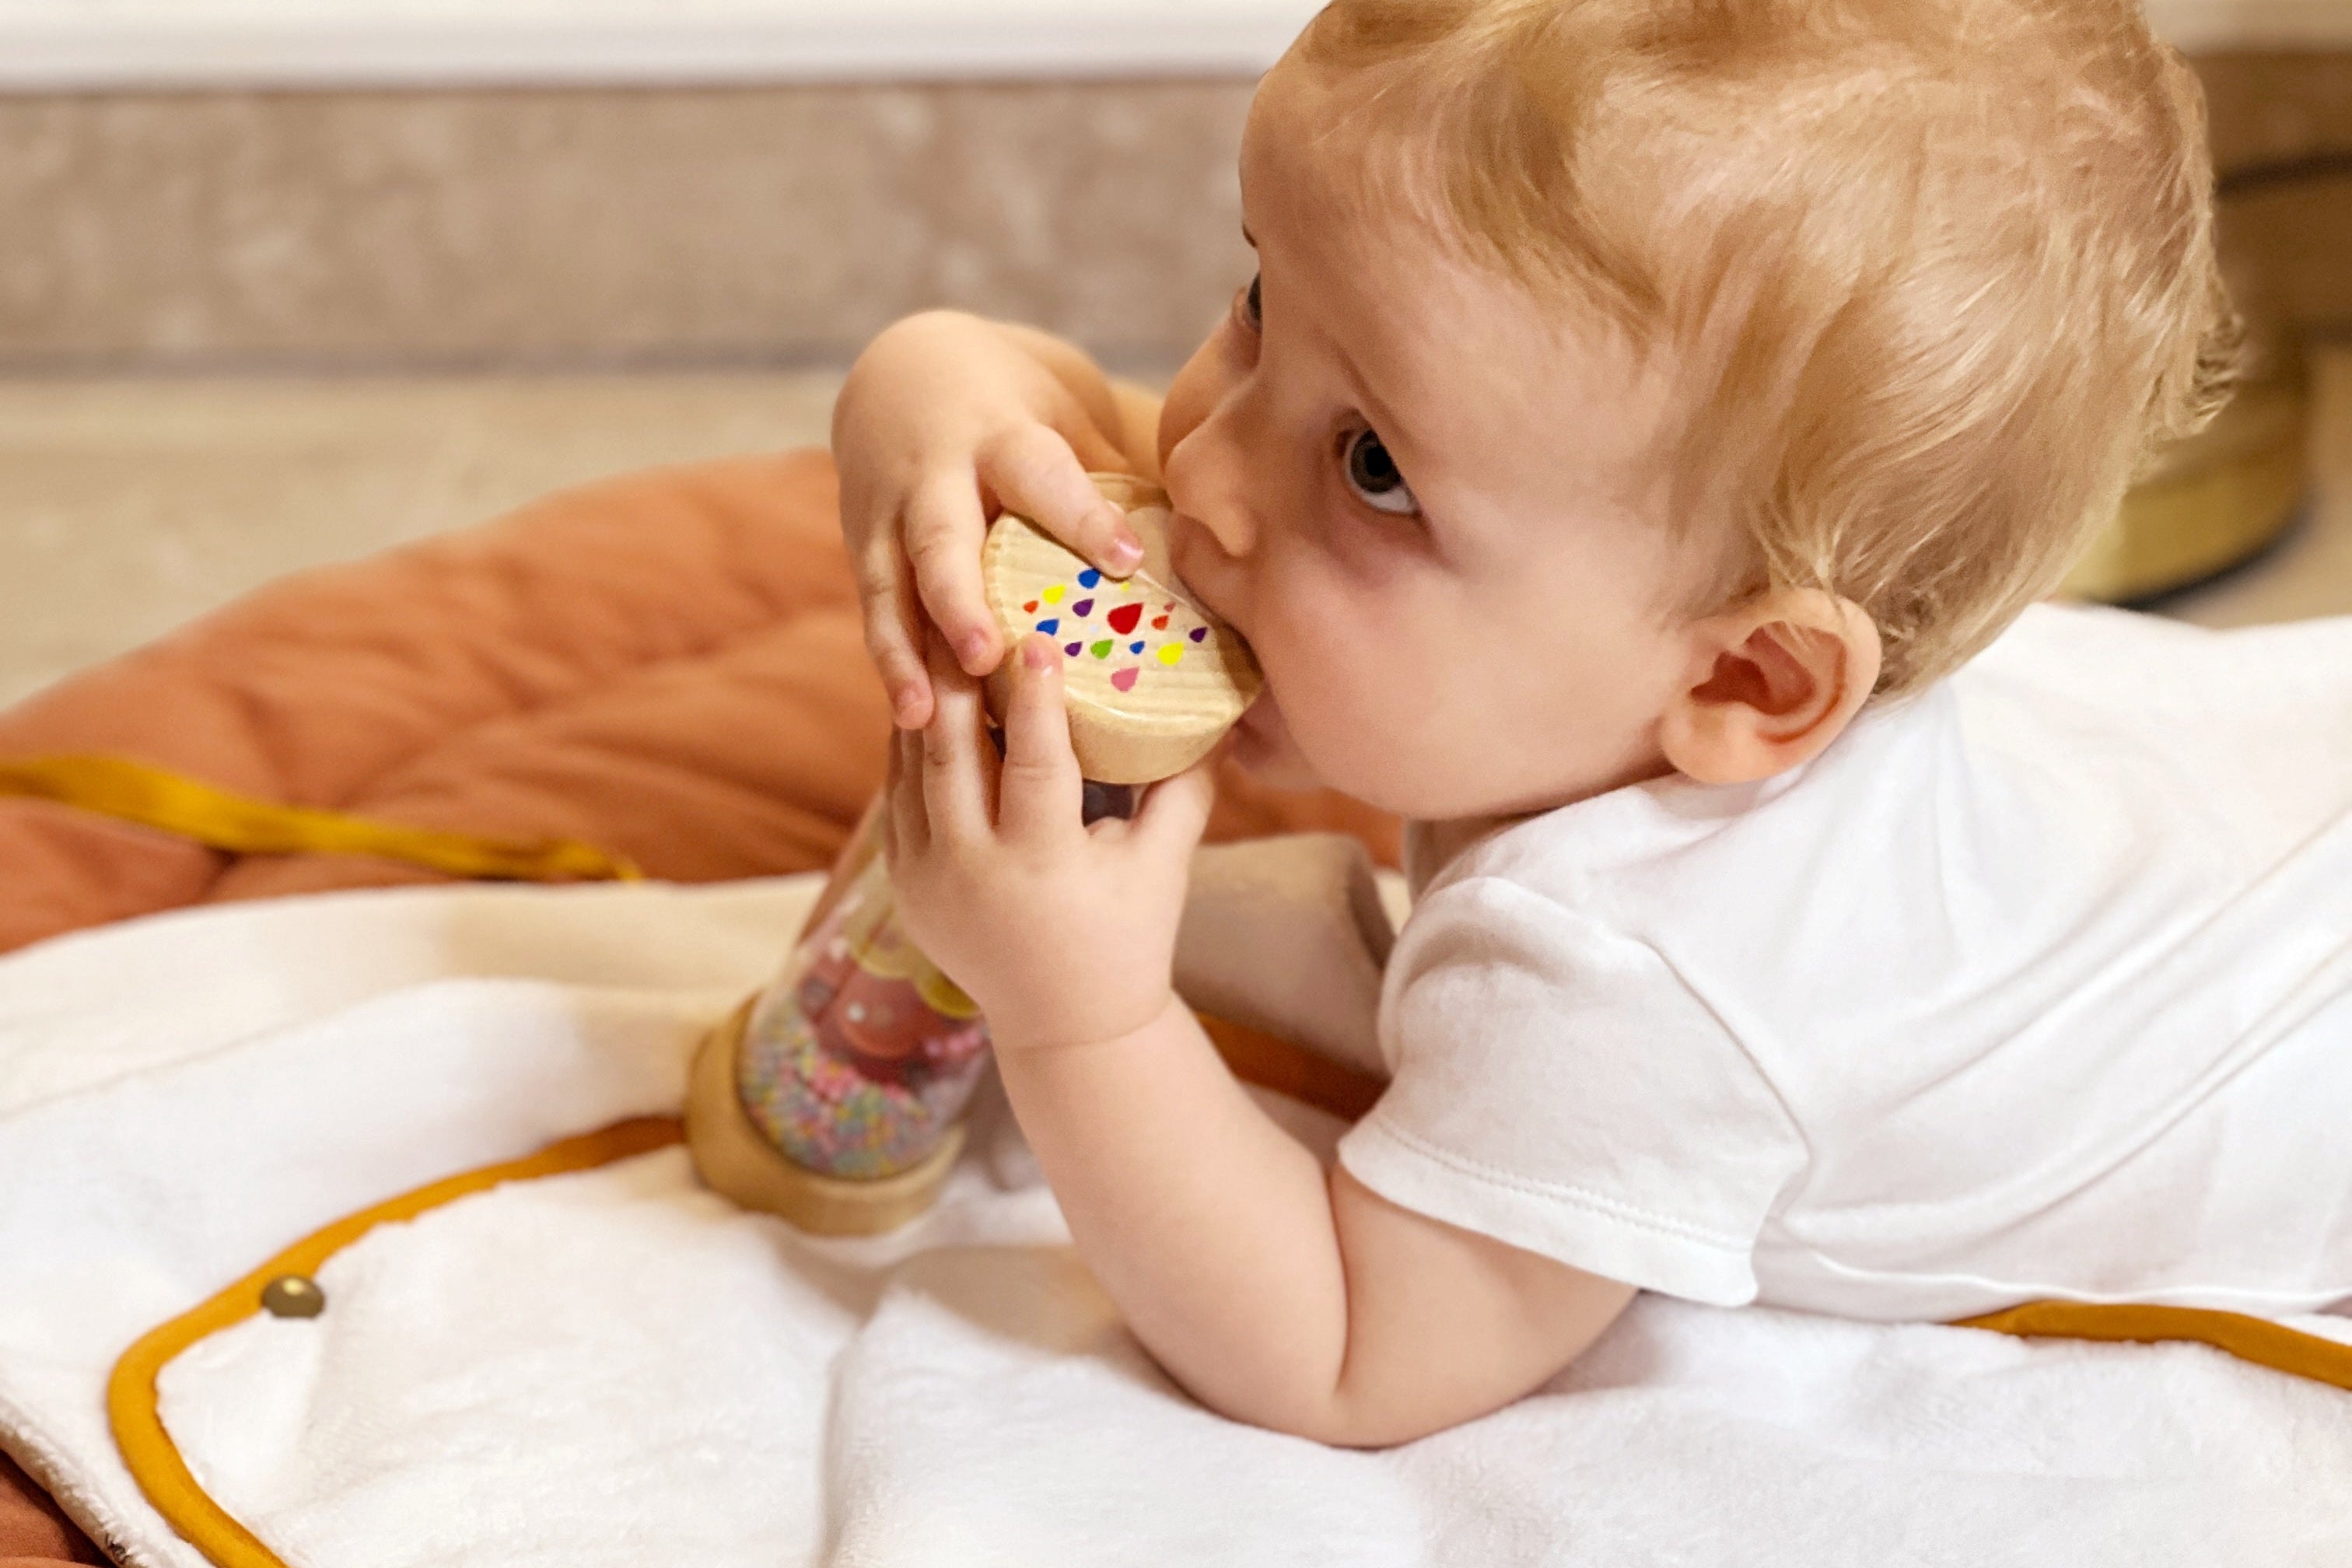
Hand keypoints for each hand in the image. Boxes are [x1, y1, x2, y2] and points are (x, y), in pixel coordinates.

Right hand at [833, 311, 1148, 727]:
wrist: (905, 370)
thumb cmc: (1014, 410)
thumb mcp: (1065, 420)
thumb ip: (1114, 481)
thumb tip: (1204, 549)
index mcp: (1001, 437)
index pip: (1041, 475)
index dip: (1082, 517)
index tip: (1125, 560)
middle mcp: (934, 476)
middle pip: (941, 538)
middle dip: (958, 598)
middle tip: (985, 655)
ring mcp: (887, 516)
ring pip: (890, 588)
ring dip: (905, 653)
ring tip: (924, 714)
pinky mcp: (862, 549)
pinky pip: (874, 612)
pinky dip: (889, 665)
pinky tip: (910, 720)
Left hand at [882, 631, 1216, 1051]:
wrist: (1066, 1025)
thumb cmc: (1129, 936)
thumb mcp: (1164, 865)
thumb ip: (1184, 787)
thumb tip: (1216, 707)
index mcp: (1040, 865)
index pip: (1034, 763)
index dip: (1035, 698)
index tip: (1037, 636)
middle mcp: (970, 869)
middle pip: (951, 750)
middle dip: (956, 675)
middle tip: (963, 605)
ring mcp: (925, 876)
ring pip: (911, 764)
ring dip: (926, 698)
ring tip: (936, 631)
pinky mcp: (904, 879)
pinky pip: (899, 792)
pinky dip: (912, 741)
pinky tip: (928, 693)